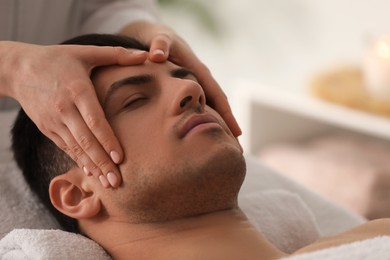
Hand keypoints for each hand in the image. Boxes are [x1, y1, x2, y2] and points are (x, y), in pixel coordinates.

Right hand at [0, 41, 147, 187]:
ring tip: (108, 185)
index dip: (107, 140)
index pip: (94, 120)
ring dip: (93, 167)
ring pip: (76, 148)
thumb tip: (146, 55)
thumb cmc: (56, 59)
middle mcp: (64, 109)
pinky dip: (79, 161)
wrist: (18, 68)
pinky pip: (66, 147)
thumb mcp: (85, 51)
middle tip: (118, 182)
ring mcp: (53, 121)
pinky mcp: (47, 128)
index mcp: (76, 90)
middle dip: (103, 162)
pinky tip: (91, 173)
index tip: (121, 158)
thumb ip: (116, 54)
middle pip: (86, 140)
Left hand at [119, 21, 241, 136]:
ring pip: (211, 109)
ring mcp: (196, 87)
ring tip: (226, 148)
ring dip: (218, 127)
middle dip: (229, 126)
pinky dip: (204, 121)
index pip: (217, 96)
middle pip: (219, 106)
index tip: (236, 133)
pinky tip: (202, 137)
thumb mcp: (159, 39)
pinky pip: (199, 108)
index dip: (226, 115)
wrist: (156, 38)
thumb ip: (159, 45)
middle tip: (238, 150)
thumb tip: (157, 56)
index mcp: (199, 71)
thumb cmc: (158, 40)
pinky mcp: (188, 91)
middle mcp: (202, 80)